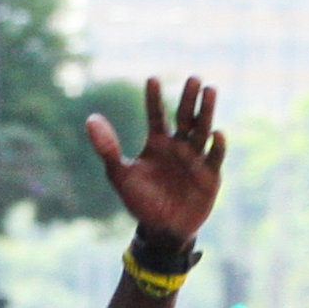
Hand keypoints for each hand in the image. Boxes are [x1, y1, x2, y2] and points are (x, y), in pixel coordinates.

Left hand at [85, 77, 224, 247]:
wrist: (160, 229)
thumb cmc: (140, 201)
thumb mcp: (119, 175)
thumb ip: (107, 148)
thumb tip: (91, 118)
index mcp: (158, 143)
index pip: (156, 115)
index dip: (153, 98)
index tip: (151, 79)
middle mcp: (179, 146)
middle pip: (185, 117)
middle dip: (189, 98)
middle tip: (193, 78)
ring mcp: (196, 158)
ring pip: (203, 130)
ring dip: (206, 111)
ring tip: (210, 90)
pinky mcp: (211, 175)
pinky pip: (214, 157)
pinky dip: (217, 146)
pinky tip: (217, 133)